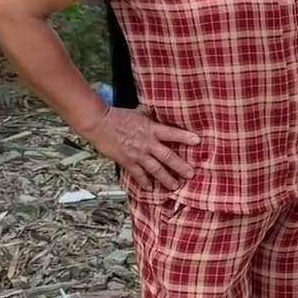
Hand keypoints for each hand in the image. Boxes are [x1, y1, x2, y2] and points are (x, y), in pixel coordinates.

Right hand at [79, 107, 199, 190]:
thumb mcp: (139, 112)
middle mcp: (147, 142)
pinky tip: (150, 189)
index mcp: (151, 128)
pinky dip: (144, 182)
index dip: (185, 137)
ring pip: (155, 169)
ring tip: (175, 186)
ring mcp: (137, 154)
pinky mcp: (127, 161)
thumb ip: (152, 115)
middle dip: (180, 166)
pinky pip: (138, 174)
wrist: (99, 123)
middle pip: (167, 156)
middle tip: (191, 174)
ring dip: (166, 179)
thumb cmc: (118, 116)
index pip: (172, 132)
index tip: (198, 141)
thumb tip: (163, 108)